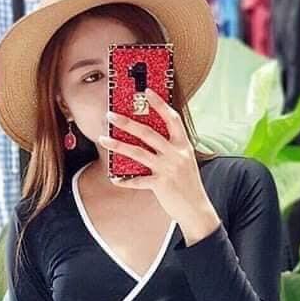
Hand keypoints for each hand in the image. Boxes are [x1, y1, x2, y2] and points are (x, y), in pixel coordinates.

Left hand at [98, 87, 219, 235]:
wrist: (196, 208)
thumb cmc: (188, 184)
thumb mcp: (185, 161)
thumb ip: (172, 148)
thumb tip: (151, 137)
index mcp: (183, 145)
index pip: (172, 118)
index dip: (160, 104)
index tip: (147, 92)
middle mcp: (176, 154)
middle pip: (148, 133)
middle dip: (127, 122)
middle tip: (110, 115)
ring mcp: (167, 169)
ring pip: (138, 153)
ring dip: (118, 145)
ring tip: (103, 139)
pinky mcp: (160, 184)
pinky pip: (137, 180)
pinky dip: (124, 180)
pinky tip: (114, 179)